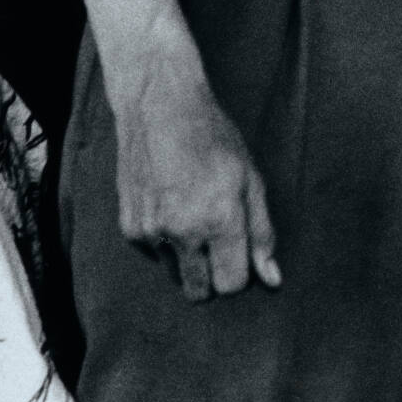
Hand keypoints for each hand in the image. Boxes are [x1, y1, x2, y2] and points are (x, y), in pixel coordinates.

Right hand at [113, 50, 279, 302]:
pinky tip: (168, 207)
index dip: (238, 275)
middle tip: (216, 247)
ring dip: (186, 259)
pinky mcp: (130, 229)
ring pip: (175, 275)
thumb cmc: (213, 139)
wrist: (159, 109)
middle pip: (199, 292)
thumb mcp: (250, 181)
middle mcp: (183, 232)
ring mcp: (152, 233)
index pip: (231, 284)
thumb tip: (272, 280)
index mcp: (219, 220)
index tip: (238, 255)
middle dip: (211, 278)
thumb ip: (261, 234)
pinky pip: (154, 255)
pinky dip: (164, 242)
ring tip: (191, 218)